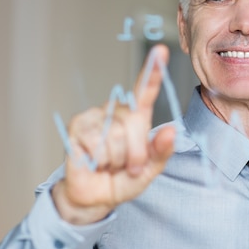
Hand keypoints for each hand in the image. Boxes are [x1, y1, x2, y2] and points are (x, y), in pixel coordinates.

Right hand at [52, 44, 175, 223]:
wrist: (95, 197)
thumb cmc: (123, 179)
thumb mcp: (150, 169)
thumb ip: (161, 152)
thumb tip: (171, 131)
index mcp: (136, 116)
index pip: (144, 91)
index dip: (152, 71)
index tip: (161, 51)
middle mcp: (115, 111)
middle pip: (134, 122)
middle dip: (135, 152)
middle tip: (129, 166)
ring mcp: (94, 116)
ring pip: (115, 135)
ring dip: (117, 159)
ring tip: (110, 164)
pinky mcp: (77, 127)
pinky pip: (96, 143)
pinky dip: (100, 160)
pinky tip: (95, 162)